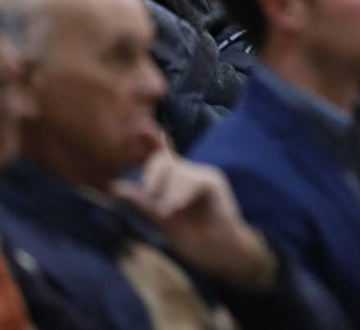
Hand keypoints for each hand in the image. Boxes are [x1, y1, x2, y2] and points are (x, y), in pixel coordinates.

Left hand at [113, 151, 276, 287]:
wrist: (220, 253)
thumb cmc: (193, 238)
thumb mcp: (161, 219)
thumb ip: (142, 201)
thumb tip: (114, 185)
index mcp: (176, 181)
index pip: (160, 159)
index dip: (150, 143)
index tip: (140, 132)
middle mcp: (190, 173)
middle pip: (162, 162)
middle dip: (152, 179)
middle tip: (150, 201)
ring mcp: (203, 176)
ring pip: (176, 172)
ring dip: (167, 194)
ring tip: (167, 215)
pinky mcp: (214, 183)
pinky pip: (193, 181)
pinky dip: (181, 194)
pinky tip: (176, 209)